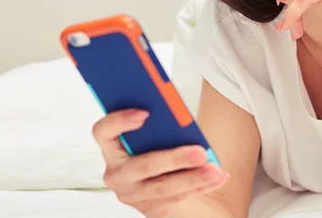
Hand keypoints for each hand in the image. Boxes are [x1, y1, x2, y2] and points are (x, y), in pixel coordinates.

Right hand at [92, 109, 229, 217]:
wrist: (160, 179)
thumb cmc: (155, 144)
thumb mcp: (152, 132)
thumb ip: (157, 123)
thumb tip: (179, 115)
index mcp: (110, 146)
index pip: (102, 131)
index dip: (119, 121)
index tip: (145, 113)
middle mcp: (116, 173)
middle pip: (143, 165)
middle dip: (175, 159)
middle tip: (201, 152)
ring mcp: (131, 193)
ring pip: (163, 187)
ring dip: (193, 178)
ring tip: (214, 168)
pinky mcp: (149, 208)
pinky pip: (177, 198)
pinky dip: (201, 186)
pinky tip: (218, 176)